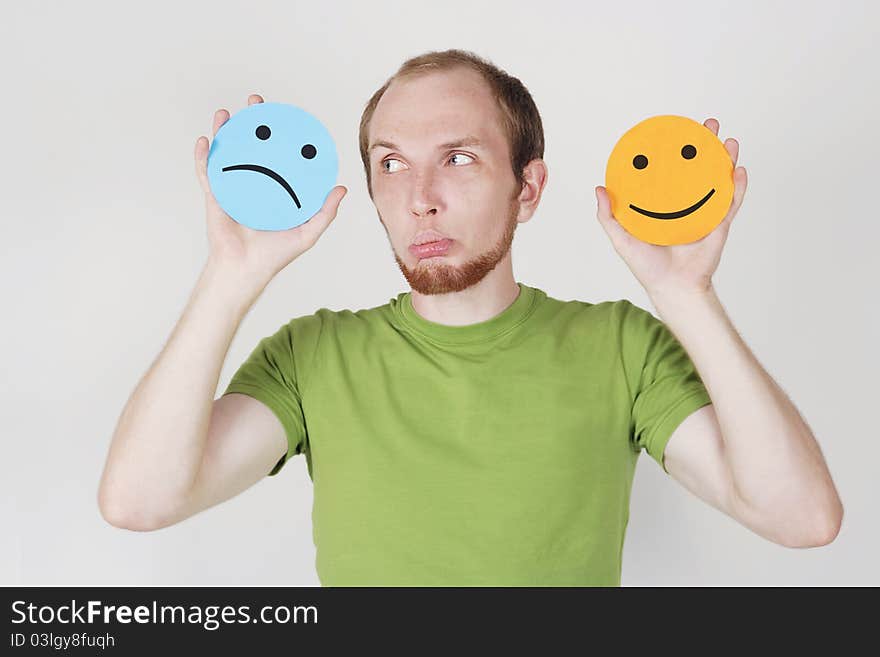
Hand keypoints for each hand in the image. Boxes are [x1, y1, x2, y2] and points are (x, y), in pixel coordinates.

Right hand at [193, 93, 346, 284]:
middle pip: (251, 146)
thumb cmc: (275, 255)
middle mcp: (252, 185)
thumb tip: (342, 188)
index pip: (278, 155)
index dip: (280, 135)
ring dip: (223, 131)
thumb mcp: (307, 232)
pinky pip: (207, 173)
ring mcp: (231, 189)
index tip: (287, 116)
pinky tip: (204, 141)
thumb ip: (325, 212)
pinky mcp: (214, 198)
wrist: (246, 269)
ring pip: (226, 153)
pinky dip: (203, 157)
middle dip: (252, 122)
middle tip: (256, 102)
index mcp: (273, 189)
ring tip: (225, 113)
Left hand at [595, 117, 746, 297]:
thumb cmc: (646, 266)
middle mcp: (687, 205)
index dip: (674, 150)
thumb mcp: (621, 238)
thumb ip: (608, 215)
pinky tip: (739, 170)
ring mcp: (705, 213)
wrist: (672, 287)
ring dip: (727, 158)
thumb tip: (599, 188)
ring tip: (729, 141)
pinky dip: (738, 186)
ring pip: (720, 179)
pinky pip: (732, 202)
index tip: (675, 130)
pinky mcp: (720, 225)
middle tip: (707, 125)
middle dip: (706, 144)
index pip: (671, 170)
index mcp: (666, 204)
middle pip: (699, 167)